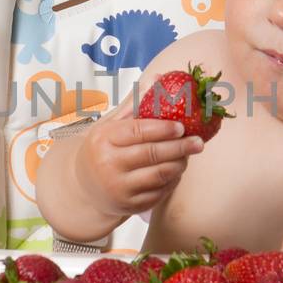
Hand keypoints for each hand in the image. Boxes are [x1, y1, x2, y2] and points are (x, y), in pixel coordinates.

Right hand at [73, 98, 204, 218]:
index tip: (181, 126)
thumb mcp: (110, 125)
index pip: (138, 131)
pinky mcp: (129, 205)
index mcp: (103, 139)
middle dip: (180, 147)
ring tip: (187, 155)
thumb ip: (135, 104)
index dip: (163, 129)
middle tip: (198, 142)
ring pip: (159, 175)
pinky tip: (176, 171)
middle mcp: (108, 164)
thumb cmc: (102, 149)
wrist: (83, 186)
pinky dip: (172, 181)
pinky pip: (159, 192)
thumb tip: (159, 78)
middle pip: (152, 154)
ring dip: (179, 164)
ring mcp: (118, 188)